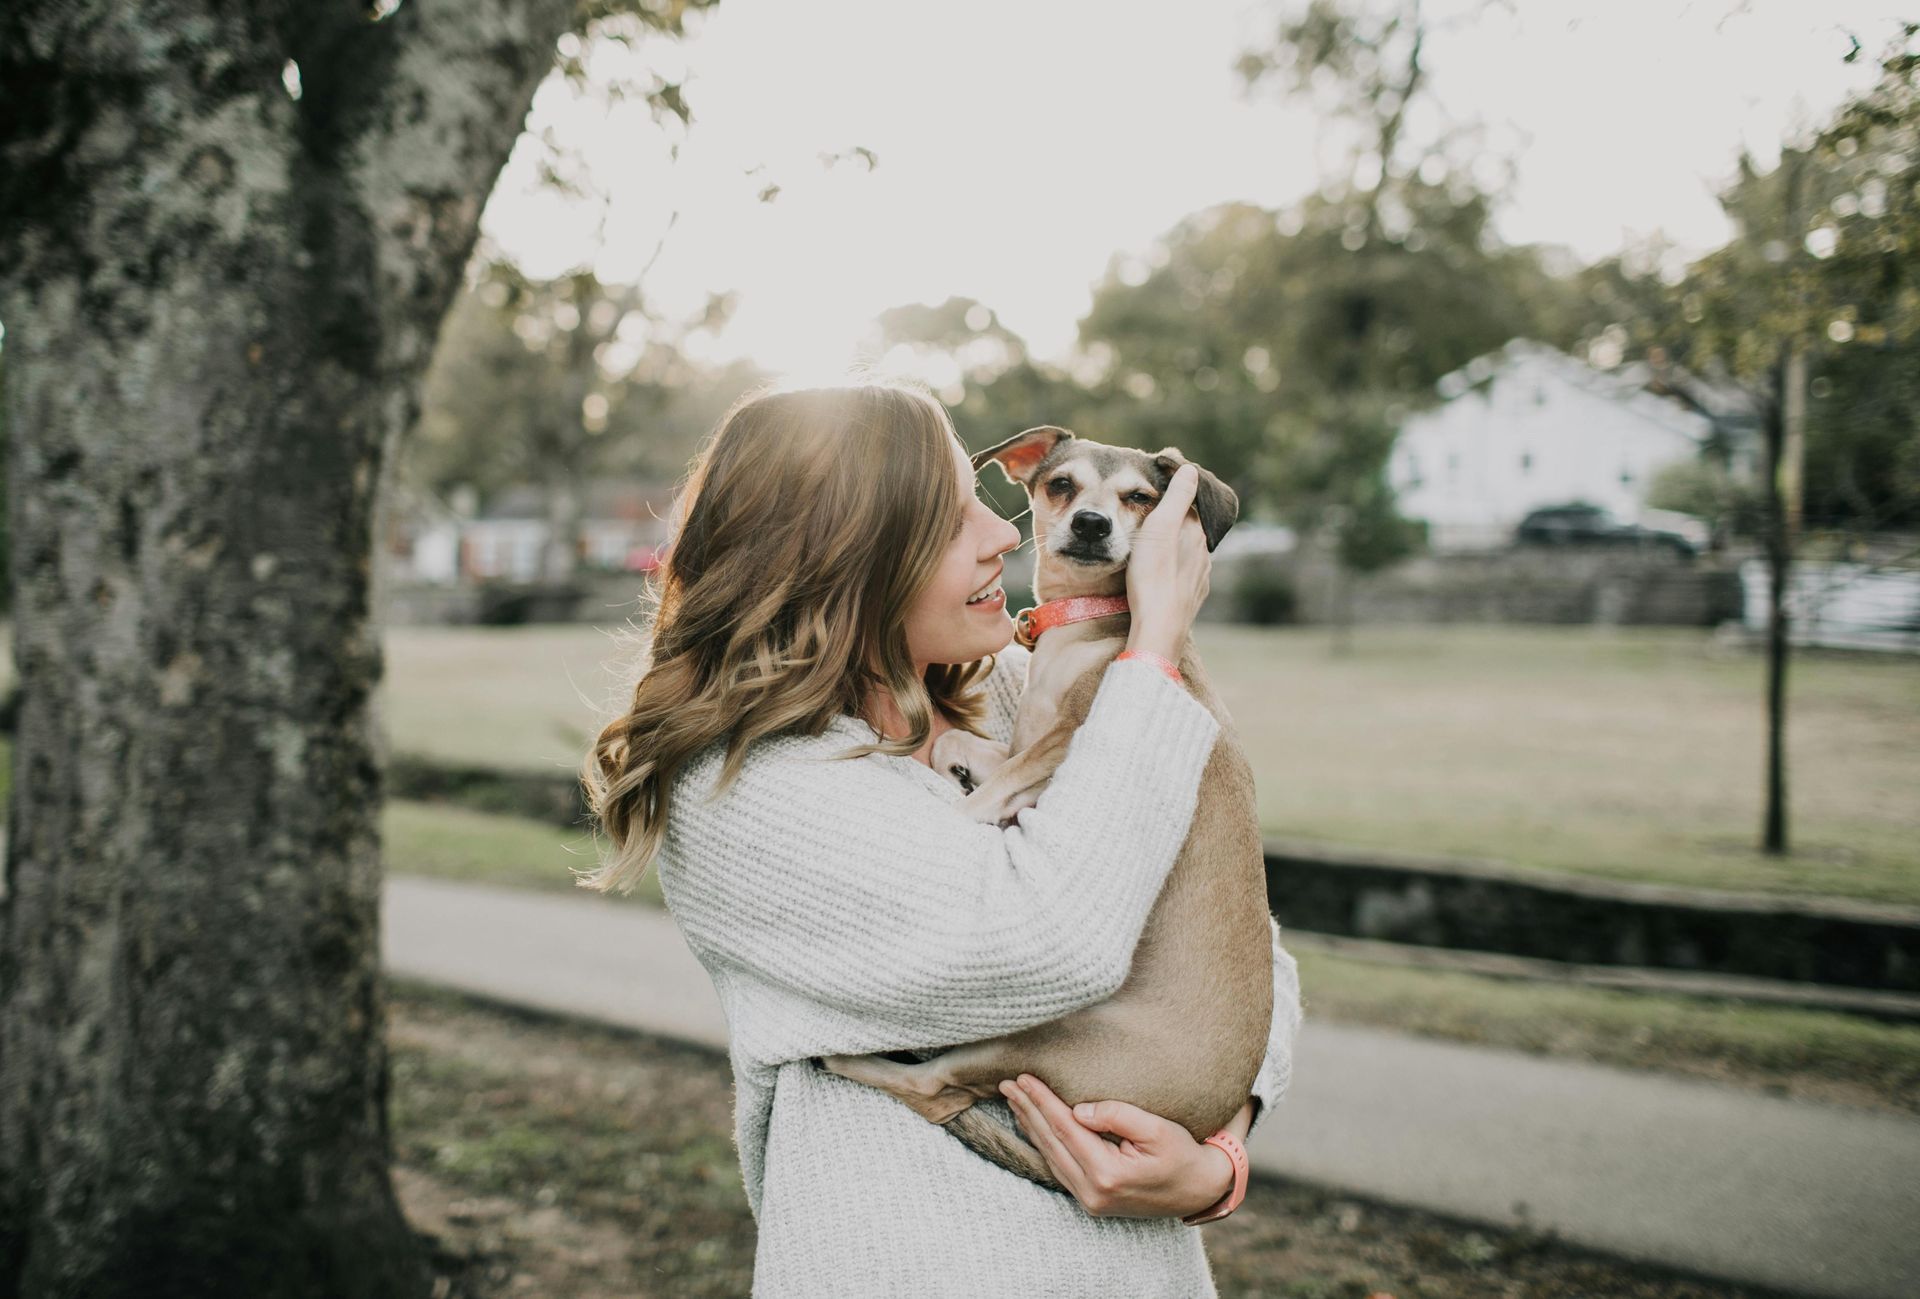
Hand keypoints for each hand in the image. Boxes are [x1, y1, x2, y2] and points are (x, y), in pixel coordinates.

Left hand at [997, 1074, 1234, 1218]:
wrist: (1199, 1192)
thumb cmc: (1183, 1156)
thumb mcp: (1158, 1129)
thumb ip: (1118, 1115)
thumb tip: (1078, 1109)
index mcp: (1107, 1174)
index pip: (1064, 1128)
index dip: (1042, 1100)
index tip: (1023, 1077)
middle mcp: (1092, 1192)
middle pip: (1051, 1142)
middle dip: (1027, 1110)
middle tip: (1006, 1084)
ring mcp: (1090, 1200)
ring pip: (1050, 1156)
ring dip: (1031, 1126)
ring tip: (1014, 1100)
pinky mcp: (1092, 1200)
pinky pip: (1059, 1167)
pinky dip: (1044, 1143)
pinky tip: (1034, 1126)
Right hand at [1125, 463, 1210, 661]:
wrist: (1158, 626)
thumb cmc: (1153, 575)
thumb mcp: (1160, 527)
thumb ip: (1177, 497)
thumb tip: (1191, 469)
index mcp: (1196, 532)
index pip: (1190, 505)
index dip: (1176, 498)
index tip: (1160, 495)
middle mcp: (1204, 553)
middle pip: (1190, 529)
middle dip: (1176, 522)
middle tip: (1153, 519)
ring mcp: (1200, 577)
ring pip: (1189, 554)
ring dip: (1176, 547)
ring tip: (1156, 547)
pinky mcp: (1192, 597)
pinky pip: (1186, 576)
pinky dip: (1176, 569)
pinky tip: (1164, 574)